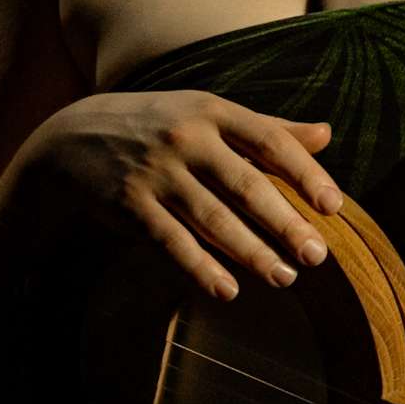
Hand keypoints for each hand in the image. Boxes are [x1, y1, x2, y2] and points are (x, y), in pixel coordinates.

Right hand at [22, 91, 340, 297]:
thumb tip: (326, 134)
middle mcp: (186, 138)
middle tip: (317, 255)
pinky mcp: (129, 204)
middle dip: (285, 223)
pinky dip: (200, 267)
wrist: (70, 138)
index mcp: (213, 112)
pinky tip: (228, 290)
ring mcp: (156, 172)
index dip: (305, 173)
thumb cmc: (158, 126)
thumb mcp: (208, 114)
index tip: (334, 206)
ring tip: (284, 278)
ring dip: (251, 252)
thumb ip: (267, 127)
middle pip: (247, 185)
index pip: (270, 141)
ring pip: (213, 219)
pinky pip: (171, 241)